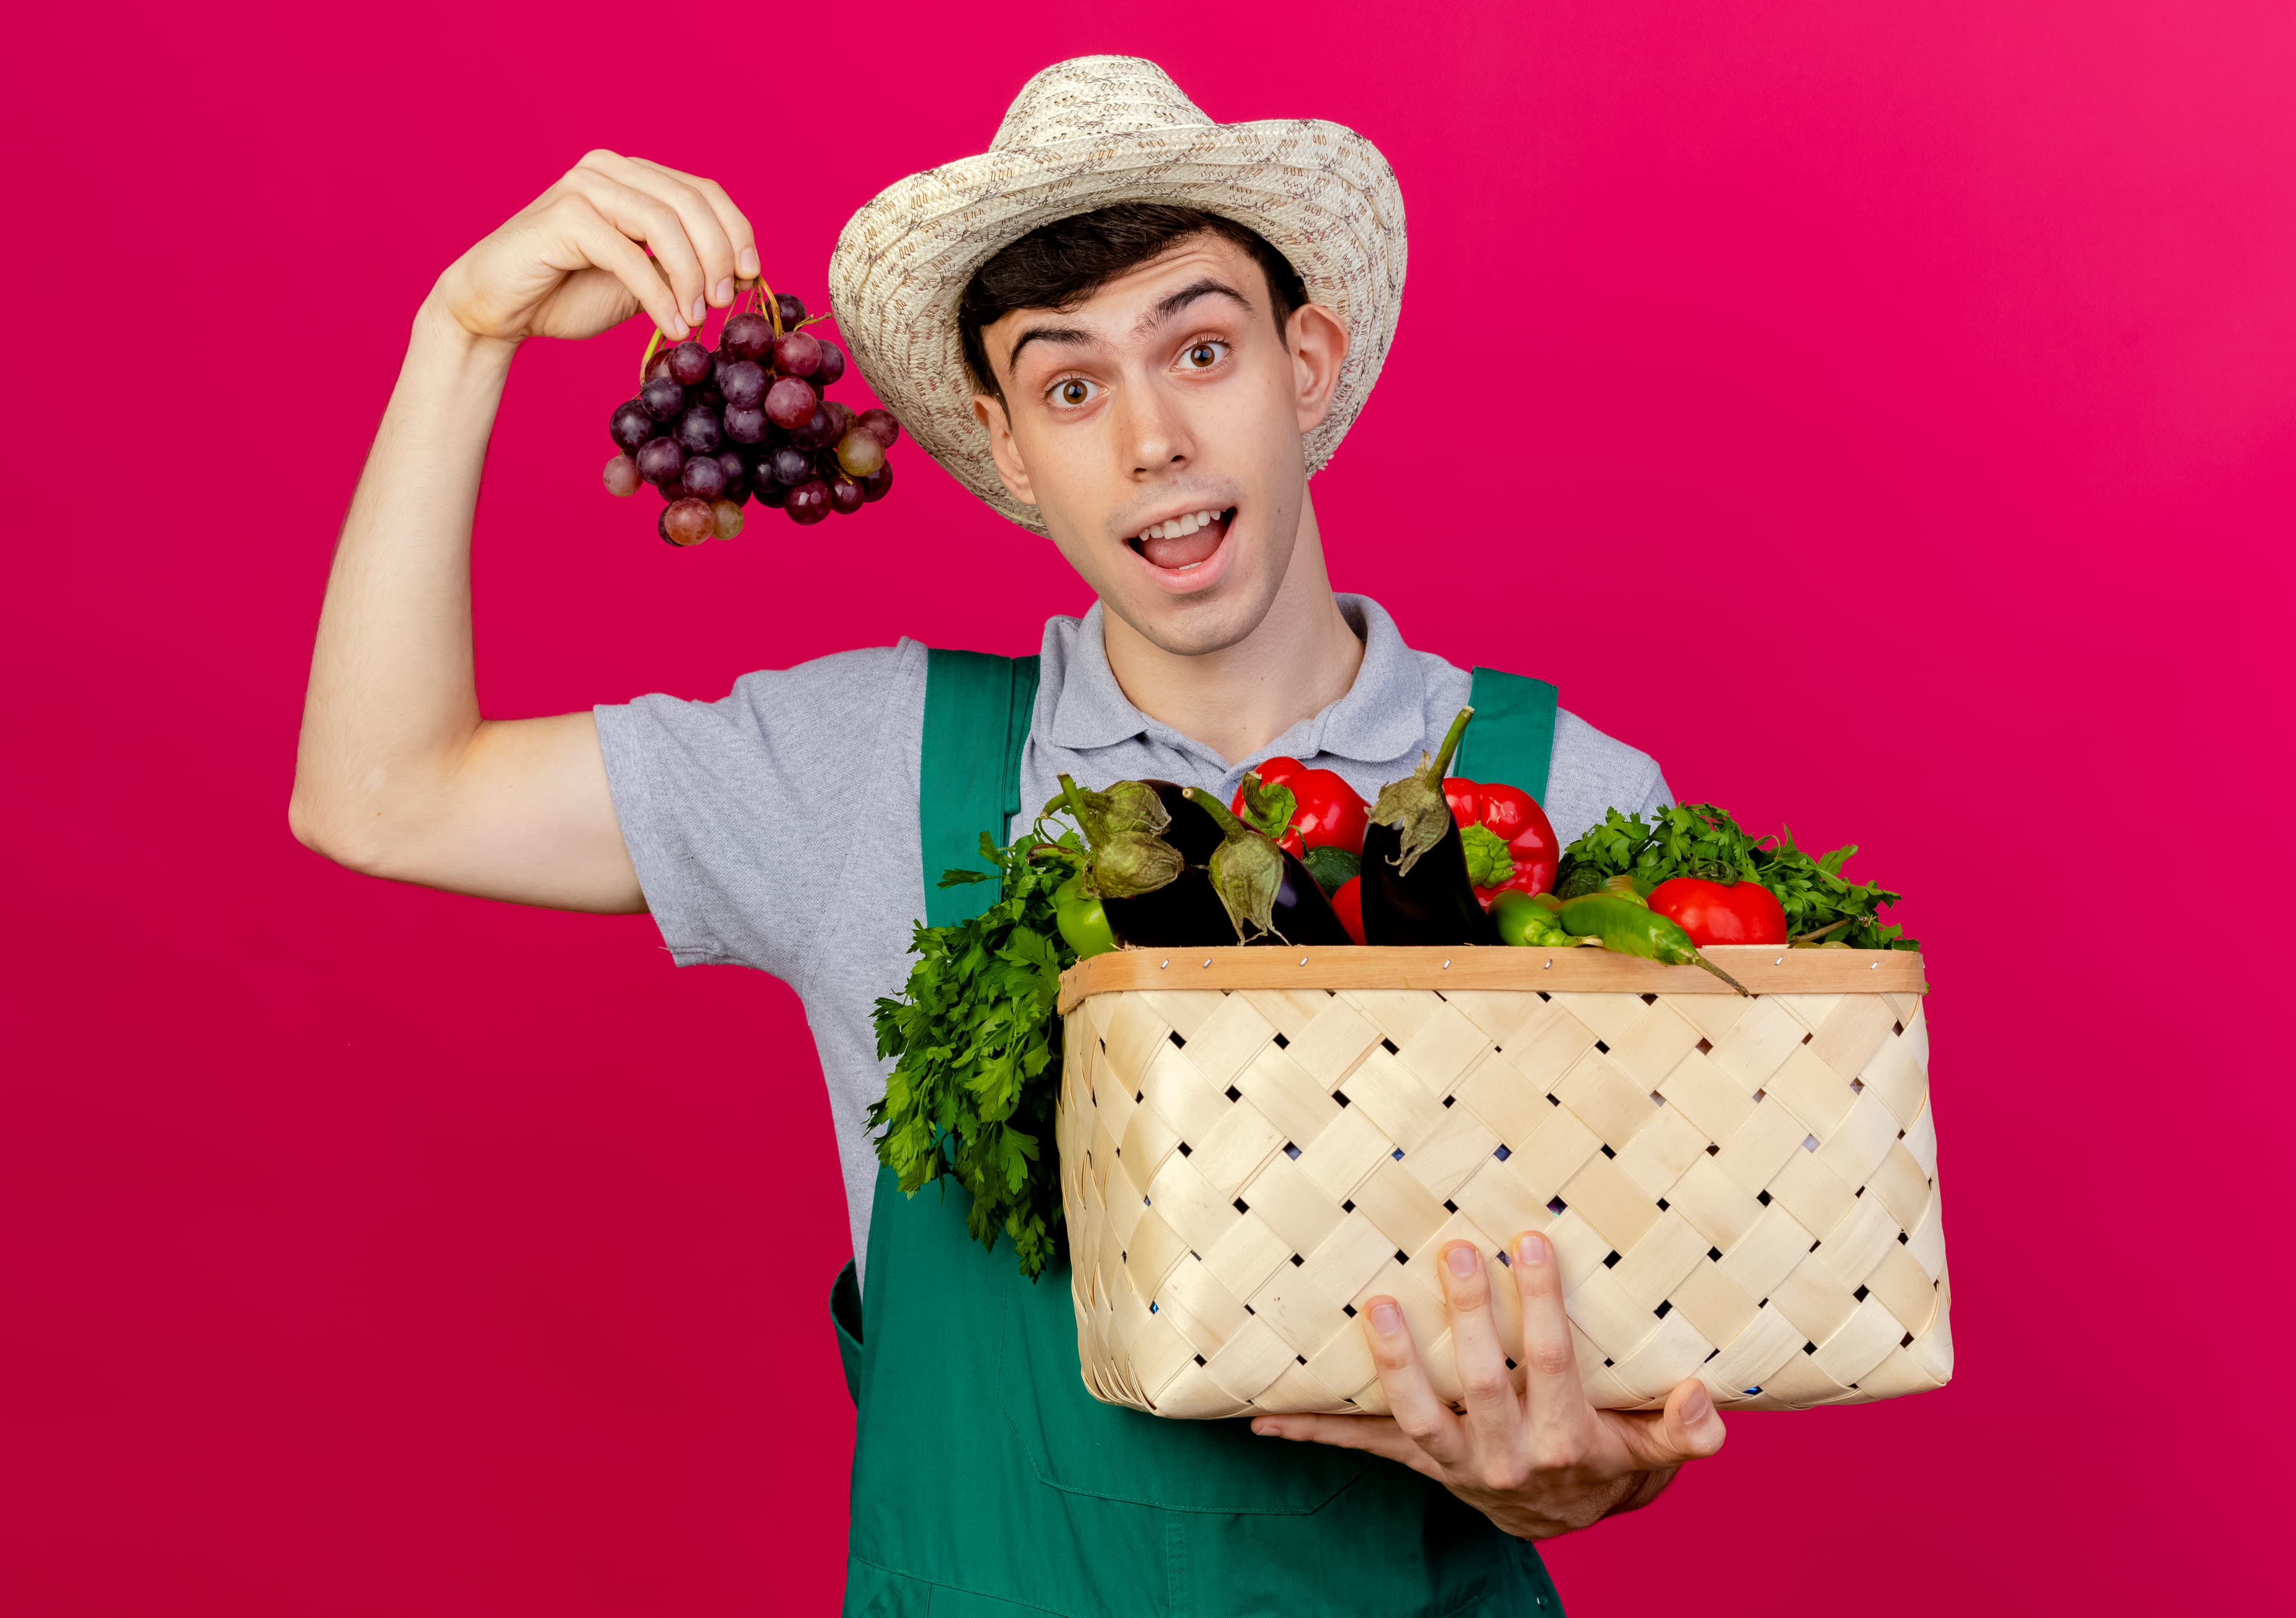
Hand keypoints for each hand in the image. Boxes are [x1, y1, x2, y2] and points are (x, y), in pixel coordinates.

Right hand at [429, 151, 758, 347]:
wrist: (497, 308)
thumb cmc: (567, 293)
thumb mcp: (642, 282)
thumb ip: (682, 269)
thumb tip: (739, 276)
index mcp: (632, 176)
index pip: (703, 192)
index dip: (736, 232)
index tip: (750, 276)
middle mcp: (609, 169)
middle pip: (691, 203)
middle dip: (718, 257)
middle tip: (726, 303)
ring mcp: (584, 187)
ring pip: (664, 224)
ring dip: (691, 278)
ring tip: (698, 319)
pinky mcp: (564, 216)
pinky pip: (630, 254)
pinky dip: (660, 295)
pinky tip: (673, 326)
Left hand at [1252, 1232, 1726, 1539]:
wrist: (1566, 1515)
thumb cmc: (1611, 1456)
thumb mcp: (1656, 1448)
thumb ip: (1685, 1427)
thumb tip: (1704, 1400)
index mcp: (1565, 1437)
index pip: (1551, 1360)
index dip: (1540, 1302)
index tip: (1530, 1241)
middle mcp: (1506, 1454)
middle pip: (1483, 1380)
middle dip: (1468, 1316)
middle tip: (1454, 1251)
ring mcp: (1455, 1462)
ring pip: (1418, 1415)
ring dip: (1394, 1361)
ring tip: (1376, 1304)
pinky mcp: (1418, 1463)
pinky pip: (1364, 1447)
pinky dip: (1313, 1430)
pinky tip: (1261, 1415)